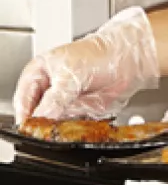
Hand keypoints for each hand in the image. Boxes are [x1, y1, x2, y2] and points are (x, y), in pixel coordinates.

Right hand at [12, 7, 159, 123]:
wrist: (127, 60)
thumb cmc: (99, 55)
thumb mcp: (71, 74)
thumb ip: (55, 98)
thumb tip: (41, 117)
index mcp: (39, 74)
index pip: (24, 99)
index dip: (26, 114)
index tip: (30, 127)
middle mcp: (50, 90)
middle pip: (38, 114)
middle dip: (43, 124)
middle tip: (49, 129)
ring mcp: (65, 102)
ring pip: (54, 123)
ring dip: (60, 127)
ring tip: (68, 125)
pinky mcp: (81, 111)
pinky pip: (72, 126)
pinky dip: (75, 129)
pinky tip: (79, 125)